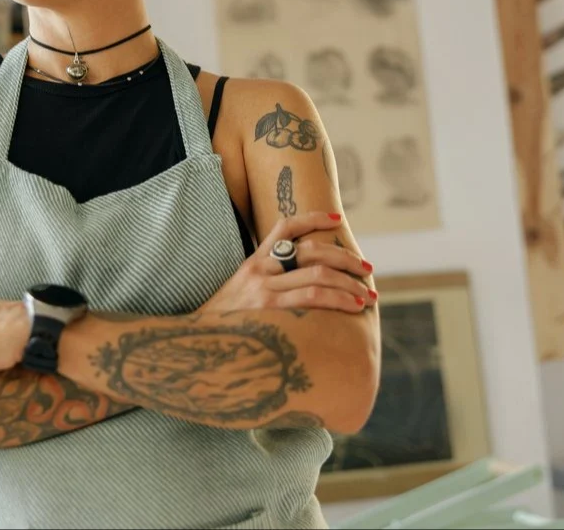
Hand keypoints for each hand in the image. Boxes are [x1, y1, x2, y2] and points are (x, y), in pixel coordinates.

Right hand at [199, 211, 376, 314]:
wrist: (195, 344)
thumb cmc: (224, 325)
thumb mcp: (238, 294)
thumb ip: (264, 284)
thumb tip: (299, 285)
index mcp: (253, 262)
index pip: (285, 227)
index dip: (313, 219)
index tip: (338, 220)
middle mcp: (259, 270)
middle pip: (312, 251)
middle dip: (346, 259)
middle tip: (367, 269)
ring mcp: (264, 289)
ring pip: (318, 275)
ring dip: (349, 285)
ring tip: (367, 296)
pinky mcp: (269, 310)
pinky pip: (311, 298)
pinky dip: (338, 300)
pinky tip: (353, 307)